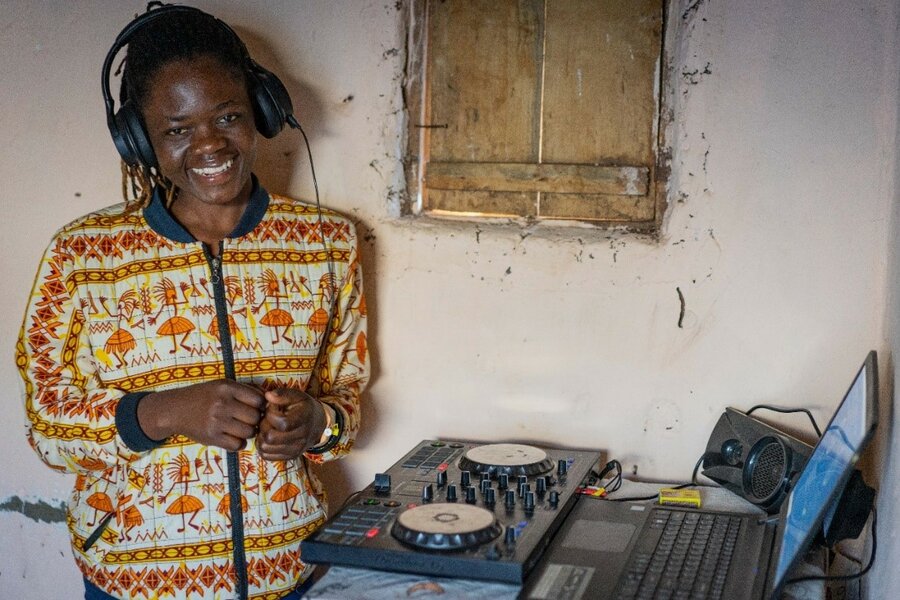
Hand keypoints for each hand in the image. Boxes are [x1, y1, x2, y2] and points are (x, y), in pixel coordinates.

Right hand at [137, 380, 264, 450]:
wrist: (176, 409)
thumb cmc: (204, 396)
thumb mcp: (222, 385)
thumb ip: (245, 390)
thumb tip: (269, 397)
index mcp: (227, 388)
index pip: (259, 400)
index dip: (261, 405)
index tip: (255, 408)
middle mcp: (222, 404)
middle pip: (255, 417)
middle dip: (255, 420)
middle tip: (247, 420)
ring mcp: (216, 422)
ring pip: (249, 432)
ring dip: (248, 432)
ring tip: (239, 428)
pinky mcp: (211, 437)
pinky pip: (237, 445)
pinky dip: (238, 443)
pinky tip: (232, 437)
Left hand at [256, 388, 325, 460]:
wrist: (317, 424)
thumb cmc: (304, 408)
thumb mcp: (297, 396)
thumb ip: (282, 394)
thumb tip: (268, 396)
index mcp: (304, 418)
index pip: (282, 423)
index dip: (271, 415)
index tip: (272, 409)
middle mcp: (302, 437)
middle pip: (270, 437)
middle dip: (264, 426)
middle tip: (267, 420)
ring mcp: (296, 449)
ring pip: (265, 448)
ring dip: (261, 437)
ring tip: (268, 428)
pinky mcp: (289, 457)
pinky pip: (266, 456)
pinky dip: (263, 447)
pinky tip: (268, 437)